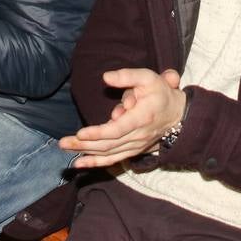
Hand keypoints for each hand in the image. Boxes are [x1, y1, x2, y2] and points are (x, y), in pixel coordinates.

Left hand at [59, 68, 185, 167]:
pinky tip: (80, 164)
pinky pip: (112, 160)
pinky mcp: (132, 150)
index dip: (98, 134)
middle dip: (83, 145)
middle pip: (107, 145)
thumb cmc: (160, 93)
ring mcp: (135, 145)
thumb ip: (127, 76)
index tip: (81, 133)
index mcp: (141, 117)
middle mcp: (138, 136)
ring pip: (108, 153)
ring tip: (65, 149)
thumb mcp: (148, 77)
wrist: (177, 114)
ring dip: (85, 153)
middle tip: (63, 142)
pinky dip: (96, 163)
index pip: (117, 130)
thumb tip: (106, 77)